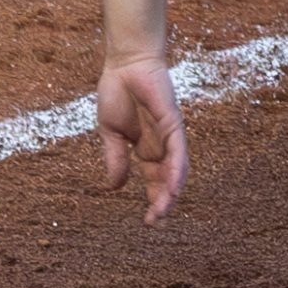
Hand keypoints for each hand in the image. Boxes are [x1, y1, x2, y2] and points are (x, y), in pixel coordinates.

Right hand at [97, 55, 186, 223]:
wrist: (124, 64)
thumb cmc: (117, 93)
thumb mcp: (109, 133)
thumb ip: (114, 159)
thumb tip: (113, 188)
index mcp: (145, 148)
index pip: (154, 180)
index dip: (153, 200)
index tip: (149, 221)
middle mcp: (162, 146)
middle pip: (167, 180)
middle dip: (163, 202)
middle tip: (157, 222)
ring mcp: (170, 136)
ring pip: (176, 170)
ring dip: (171, 192)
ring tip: (163, 211)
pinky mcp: (173, 124)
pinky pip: (178, 152)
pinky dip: (177, 170)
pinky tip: (173, 186)